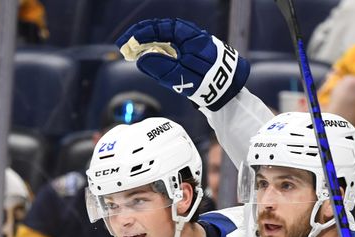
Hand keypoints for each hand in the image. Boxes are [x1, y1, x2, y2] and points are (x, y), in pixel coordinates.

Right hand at [116, 18, 249, 110]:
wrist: (230, 89)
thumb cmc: (209, 81)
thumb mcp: (183, 76)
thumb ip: (161, 68)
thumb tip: (141, 59)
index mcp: (187, 35)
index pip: (158, 28)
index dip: (138, 35)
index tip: (125, 44)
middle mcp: (188, 35)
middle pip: (159, 31)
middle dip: (139, 38)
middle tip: (124, 48)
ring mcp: (189, 44)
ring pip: (163, 39)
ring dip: (146, 45)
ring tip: (132, 53)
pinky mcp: (189, 53)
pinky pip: (169, 47)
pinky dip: (156, 51)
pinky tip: (147, 57)